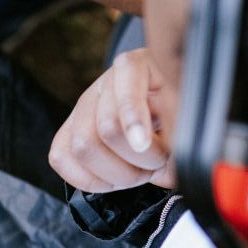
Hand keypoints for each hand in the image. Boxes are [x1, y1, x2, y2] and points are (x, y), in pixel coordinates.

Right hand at [49, 48, 175, 192]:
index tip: (144, 145)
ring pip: (82, 147)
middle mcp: (103, 85)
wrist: (157, 110)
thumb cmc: (172, 109)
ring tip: (137, 172)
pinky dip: (90, 180)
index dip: (133, 120)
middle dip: (136, 160)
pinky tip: (113, 178)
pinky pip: (62, 160)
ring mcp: (81, 108)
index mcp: (134, 67)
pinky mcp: (66, 133)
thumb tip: (171, 169)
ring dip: (116, 174)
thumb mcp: (185, 111)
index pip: (125, 91)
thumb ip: (182, 134)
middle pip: (105, 128)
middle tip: (155, 164)